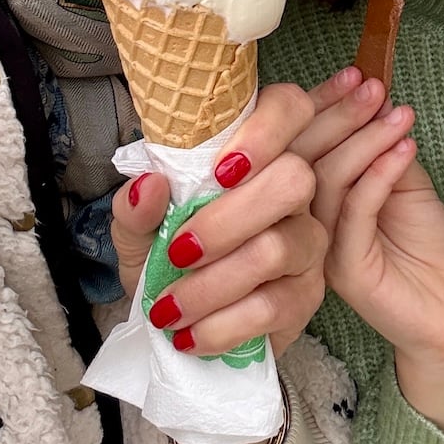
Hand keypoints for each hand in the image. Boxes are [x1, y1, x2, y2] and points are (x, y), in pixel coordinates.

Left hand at [111, 83, 325, 359]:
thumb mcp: (137, 233)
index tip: (220, 171)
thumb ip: (136, 208)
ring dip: (213, 284)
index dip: (267, 129)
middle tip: (178, 252)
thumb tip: (148, 185)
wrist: (177, 323)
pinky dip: (223, 324)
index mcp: (254, 155)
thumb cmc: (164, 260)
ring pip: (278, 248)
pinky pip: (274, 305)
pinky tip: (192, 335)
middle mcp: (293, 191)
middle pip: (293, 180)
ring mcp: (308, 242)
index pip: (289, 108)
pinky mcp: (307, 295)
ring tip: (168, 309)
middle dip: (229, 219)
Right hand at [293, 70, 443, 372]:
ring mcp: (319, 248)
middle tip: (371, 88)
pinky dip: (379, 174)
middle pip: (301, 159)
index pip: (301, 145)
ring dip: (365, 140)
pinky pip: (355, 212)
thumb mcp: (404, 186)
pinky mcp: (343, 270)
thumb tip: (373, 103)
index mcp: (310, 200)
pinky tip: (404, 149)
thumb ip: (381, 151)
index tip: (353, 74)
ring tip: (397, 115)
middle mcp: (304, 223)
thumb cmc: (426, 250)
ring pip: (326, 182)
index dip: (322, 107)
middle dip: (339, 116)